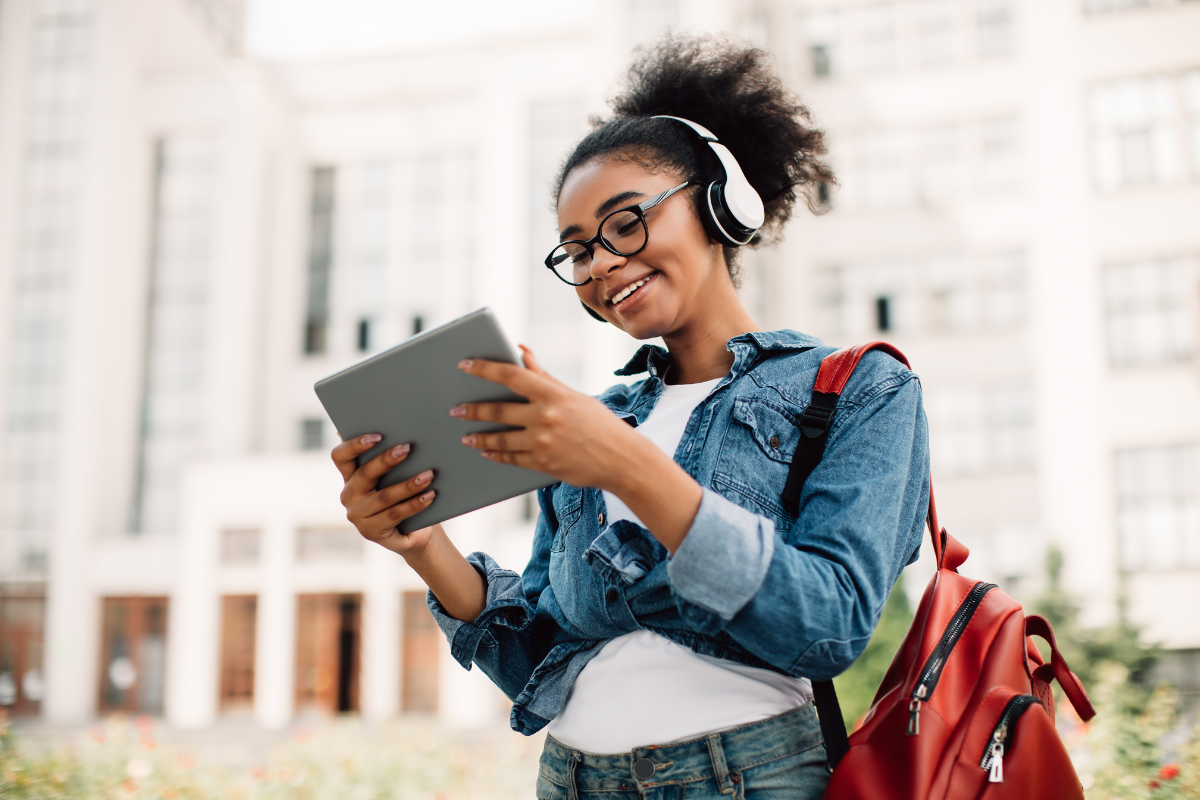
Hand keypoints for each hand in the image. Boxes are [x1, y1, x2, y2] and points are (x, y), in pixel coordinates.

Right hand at [332, 434, 442, 556]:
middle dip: (387, 460)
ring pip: (384, 496)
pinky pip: (394, 515)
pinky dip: (414, 504)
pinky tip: (429, 496)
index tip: (377, 435)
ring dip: (408, 485)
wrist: (414, 533)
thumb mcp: (395, 476)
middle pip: (365, 474)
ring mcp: (358, 516)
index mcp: (350, 476)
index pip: (341, 457)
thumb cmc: (404, 496)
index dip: (354, 445)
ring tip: (429, 475)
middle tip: (407, 448)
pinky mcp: (370, 532)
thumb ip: (390, 458)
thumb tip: (399, 432)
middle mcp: (349, 495)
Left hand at [452, 346, 644, 492]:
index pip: (511, 375)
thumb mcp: (573, 396)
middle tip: (455, 410)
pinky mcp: (543, 465)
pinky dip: (496, 455)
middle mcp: (545, 417)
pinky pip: (512, 459)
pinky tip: (486, 451)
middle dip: (473, 410)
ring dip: (479, 436)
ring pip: (501, 439)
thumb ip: (543, 377)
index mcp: (553, 394)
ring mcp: (543, 443)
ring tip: (466, 436)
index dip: (484, 368)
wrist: (621, 459)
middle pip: (498, 411)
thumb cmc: (599, 423)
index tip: (465, 364)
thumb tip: (522, 352)